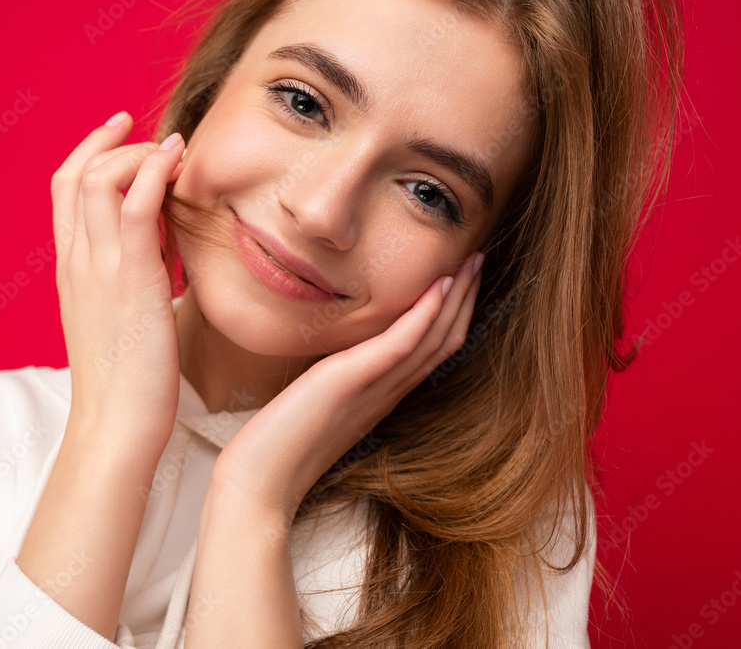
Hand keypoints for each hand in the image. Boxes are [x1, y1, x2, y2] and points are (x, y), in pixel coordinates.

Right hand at [51, 112, 185, 453]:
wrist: (118, 425)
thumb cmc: (126, 383)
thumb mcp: (118, 322)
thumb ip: (128, 282)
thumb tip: (158, 258)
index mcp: (71, 271)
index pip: (65, 192)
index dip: (90, 154)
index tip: (121, 135)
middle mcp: (77, 261)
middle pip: (76, 174)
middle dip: (110, 142)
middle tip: (149, 134)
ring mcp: (98, 267)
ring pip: (100, 180)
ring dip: (137, 153)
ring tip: (172, 153)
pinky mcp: (130, 278)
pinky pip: (135, 204)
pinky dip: (152, 171)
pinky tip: (175, 161)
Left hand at [210, 251, 483, 520]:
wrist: (260, 481)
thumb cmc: (278, 446)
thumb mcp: (314, 403)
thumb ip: (335, 382)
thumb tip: (336, 361)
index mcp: (380, 396)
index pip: (429, 351)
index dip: (452, 315)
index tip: (463, 280)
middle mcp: (386, 393)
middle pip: (442, 342)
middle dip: (464, 299)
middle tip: (481, 260)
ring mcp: (374, 389)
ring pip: (432, 340)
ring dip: (456, 299)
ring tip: (472, 262)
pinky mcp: (352, 382)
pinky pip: (401, 345)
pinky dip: (424, 315)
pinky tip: (439, 287)